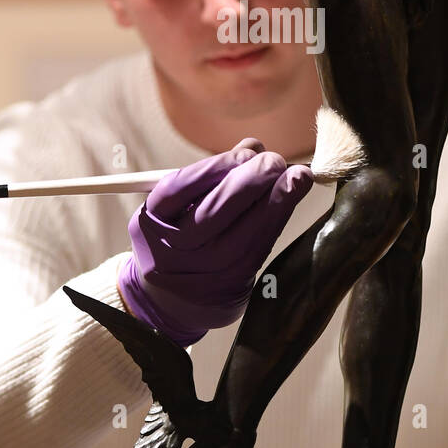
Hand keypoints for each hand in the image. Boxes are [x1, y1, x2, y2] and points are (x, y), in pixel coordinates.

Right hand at [117, 139, 313, 345]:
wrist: (170, 300)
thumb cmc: (180, 235)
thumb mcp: (181, 206)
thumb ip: (214, 175)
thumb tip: (254, 147)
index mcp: (150, 222)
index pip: (178, 189)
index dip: (215, 167)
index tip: (248, 152)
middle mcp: (169, 251)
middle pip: (210, 215)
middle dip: (249, 183)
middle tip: (276, 161)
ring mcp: (198, 275)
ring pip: (240, 236)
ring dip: (274, 203)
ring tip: (297, 177)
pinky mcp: (227, 288)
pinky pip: (256, 252)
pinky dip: (276, 223)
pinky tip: (290, 201)